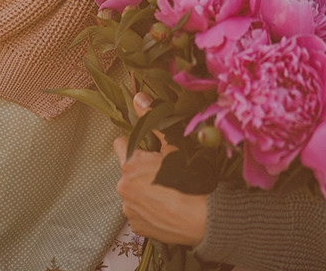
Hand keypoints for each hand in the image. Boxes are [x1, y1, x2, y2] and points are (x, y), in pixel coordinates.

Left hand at [113, 93, 207, 246]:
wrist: (205, 219)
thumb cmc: (190, 179)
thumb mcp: (174, 143)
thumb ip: (153, 120)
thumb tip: (137, 97)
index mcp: (130, 164)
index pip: (120, 144)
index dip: (135, 143)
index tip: (149, 148)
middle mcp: (123, 187)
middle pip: (128, 169)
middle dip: (141, 168)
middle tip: (164, 170)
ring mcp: (130, 210)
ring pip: (133, 191)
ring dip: (144, 189)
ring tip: (167, 191)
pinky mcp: (137, 228)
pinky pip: (139, 212)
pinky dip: (149, 209)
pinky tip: (166, 207)